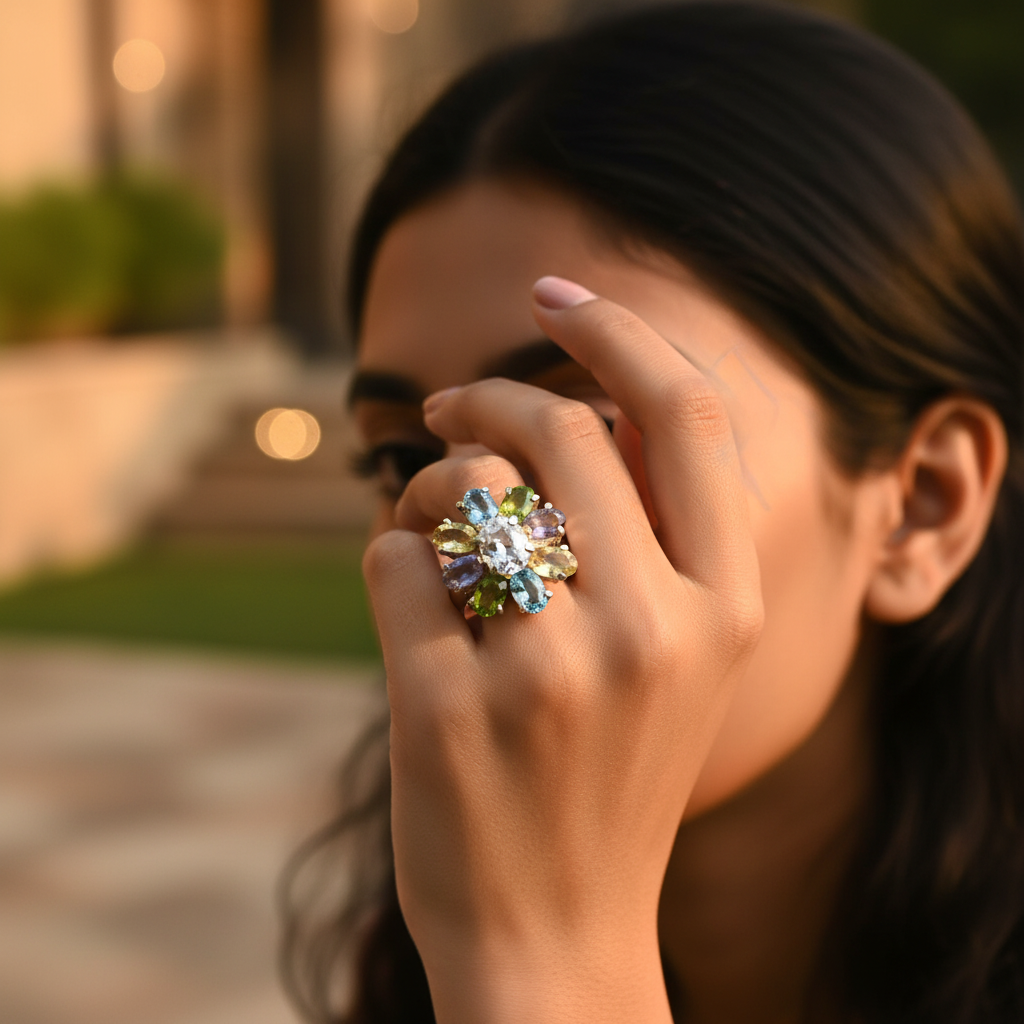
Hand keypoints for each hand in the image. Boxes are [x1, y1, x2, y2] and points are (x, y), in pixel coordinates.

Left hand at [361, 277, 763, 1023]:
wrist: (557, 932)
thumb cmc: (612, 770)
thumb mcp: (678, 657)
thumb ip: (650, 532)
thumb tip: (568, 398)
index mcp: (726, 607)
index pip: (687, 415)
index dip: (621, 332)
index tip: (558, 294)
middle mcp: (655, 631)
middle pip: (556, 429)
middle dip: (489, 397)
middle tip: (451, 406)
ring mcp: (551, 674)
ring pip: (464, 484)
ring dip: (430, 485)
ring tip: (430, 530)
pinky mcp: (450, 709)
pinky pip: (392, 557)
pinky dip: (389, 558)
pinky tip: (412, 613)